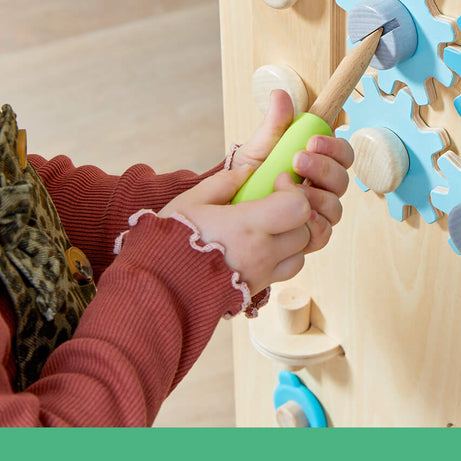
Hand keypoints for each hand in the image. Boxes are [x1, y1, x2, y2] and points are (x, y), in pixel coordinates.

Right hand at [158, 167, 311, 294]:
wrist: (156, 289)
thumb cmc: (168, 241)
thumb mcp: (189, 202)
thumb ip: (223, 183)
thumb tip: (248, 170)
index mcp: (246, 227)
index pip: (298, 208)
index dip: (293, 191)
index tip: (277, 182)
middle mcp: (261, 253)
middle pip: (305, 230)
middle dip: (296, 212)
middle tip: (275, 202)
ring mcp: (261, 275)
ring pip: (301, 253)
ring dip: (293, 237)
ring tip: (271, 227)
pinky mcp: (256, 290)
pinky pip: (286, 272)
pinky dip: (284, 258)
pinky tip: (263, 246)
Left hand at [230, 90, 353, 254]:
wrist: (225, 211)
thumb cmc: (247, 178)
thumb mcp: (258, 149)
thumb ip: (274, 125)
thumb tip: (281, 95)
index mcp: (317, 165)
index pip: (342, 154)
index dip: (334, 148)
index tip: (312, 141)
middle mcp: (322, 190)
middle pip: (342, 180)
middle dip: (323, 168)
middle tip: (298, 160)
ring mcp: (316, 215)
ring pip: (335, 208)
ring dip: (317, 197)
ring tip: (291, 189)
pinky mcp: (307, 237)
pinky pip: (323, 234)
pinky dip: (313, 225)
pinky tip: (297, 217)